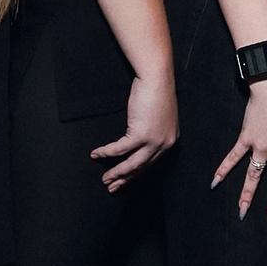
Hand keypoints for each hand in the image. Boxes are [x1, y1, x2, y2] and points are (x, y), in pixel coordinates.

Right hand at [92, 67, 178, 189]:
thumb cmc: (156, 92)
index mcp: (170, 140)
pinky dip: (106, 153)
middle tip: (112, 187)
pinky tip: (96, 154)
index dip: (136, 173)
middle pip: (141, 168)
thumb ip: (152, 130)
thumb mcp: (159, 116)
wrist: (156, 79)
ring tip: (105, 179)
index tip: (125, 180)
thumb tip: (138, 139)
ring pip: (132, 165)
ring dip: (116, 173)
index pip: (151, 163)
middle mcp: (165, 144)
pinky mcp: (141, 135)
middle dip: (125, 179)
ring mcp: (154, 141)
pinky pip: (119, 150)